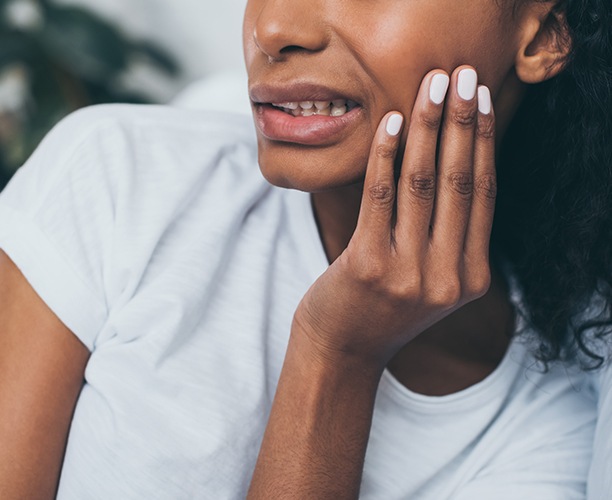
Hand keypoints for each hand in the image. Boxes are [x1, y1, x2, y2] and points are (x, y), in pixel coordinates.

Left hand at [293, 65, 496, 369]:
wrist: (342, 348)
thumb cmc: (382, 304)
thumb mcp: (429, 277)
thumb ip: (450, 235)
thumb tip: (455, 159)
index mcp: (471, 277)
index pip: (483, 194)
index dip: (484, 141)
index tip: (482, 99)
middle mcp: (448, 277)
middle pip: (459, 181)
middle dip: (462, 121)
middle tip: (462, 76)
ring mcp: (410, 274)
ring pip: (423, 183)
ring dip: (427, 127)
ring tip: (430, 86)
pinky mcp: (369, 265)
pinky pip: (381, 196)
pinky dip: (385, 154)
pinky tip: (391, 122)